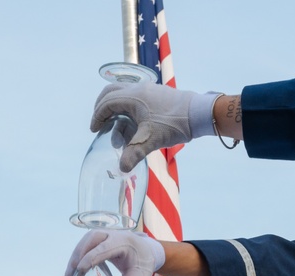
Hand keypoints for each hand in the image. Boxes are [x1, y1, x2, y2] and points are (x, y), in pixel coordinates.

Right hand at [65, 230, 164, 275]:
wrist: (148, 251)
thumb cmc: (143, 263)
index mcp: (125, 242)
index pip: (104, 248)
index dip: (90, 258)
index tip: (79, 270)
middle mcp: (114, 234)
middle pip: (92, 238)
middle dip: (79, 255)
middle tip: (71, 273)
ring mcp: (107, 234)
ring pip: (86, 240)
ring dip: (76, 255)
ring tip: (69, 274)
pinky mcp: (101, 238)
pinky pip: (86, 243)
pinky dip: (78, 255)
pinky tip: (74, 269)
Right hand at [91, 82, 218, 171]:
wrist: (199, 113)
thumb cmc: (173, 124)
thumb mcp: (151, 141)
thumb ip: (134, 154)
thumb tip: (122, 168)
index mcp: (133, 97)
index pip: (106, 103)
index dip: (97, 117)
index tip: (95, 130)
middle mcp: (138, 90)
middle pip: (110, 92)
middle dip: (101, 107)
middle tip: (99, 122)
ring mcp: (148, 90)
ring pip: (123, 94)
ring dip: (115, 109)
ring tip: (116, 128)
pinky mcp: (156, 94)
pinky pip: (134, 97)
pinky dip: (126, 108)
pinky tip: (132, 124)